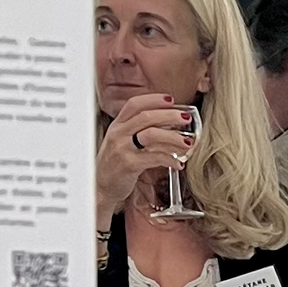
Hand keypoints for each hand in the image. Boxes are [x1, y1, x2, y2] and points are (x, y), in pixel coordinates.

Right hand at [96, 94, 193, 220]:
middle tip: (186, 118)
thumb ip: (139, 132)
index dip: (153, 99)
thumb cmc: (115, 165)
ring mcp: (122, 148)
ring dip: (174, 137)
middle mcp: (118, 134)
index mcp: (117, 125)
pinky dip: (170, 159)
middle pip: (147, 116)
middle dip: (170, 115)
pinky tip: (178, 163)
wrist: (100, 187)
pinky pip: (155, 157)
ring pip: (152, 134)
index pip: (134, 104)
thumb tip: (168, 124)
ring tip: (187, 143)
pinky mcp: (129, 164)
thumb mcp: (122, 142)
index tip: (170, 99)